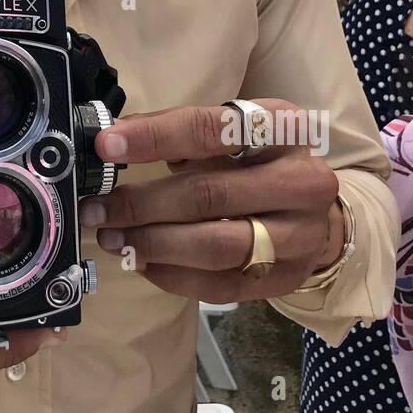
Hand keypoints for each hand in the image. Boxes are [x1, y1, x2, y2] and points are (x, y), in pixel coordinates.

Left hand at [78, 100, 341, 302]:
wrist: (315, 213)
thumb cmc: (257, 162)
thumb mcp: (229, 132)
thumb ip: (176, 133)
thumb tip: (111, 140)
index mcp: (283, 128)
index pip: (212, 129)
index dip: (154, 137)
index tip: (105, 146)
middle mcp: (301, 180)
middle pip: (209, 194)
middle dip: (141, 204)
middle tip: (97, 209)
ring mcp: (300, 235)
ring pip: (215, 246)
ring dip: (153, 244)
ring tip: (113, 238)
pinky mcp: (286, 278)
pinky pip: (220, 285)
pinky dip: (172, 275)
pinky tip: (141, 262)